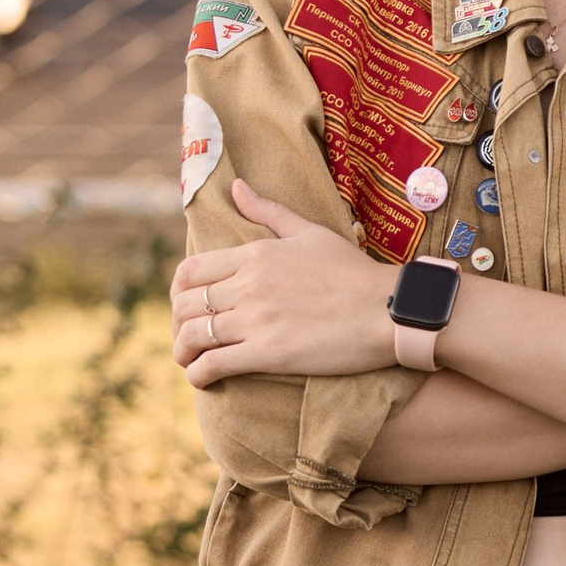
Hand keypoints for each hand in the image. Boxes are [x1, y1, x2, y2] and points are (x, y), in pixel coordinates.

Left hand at [173, 178, 391, 382]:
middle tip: (186, 337)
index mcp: (254, 255)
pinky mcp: (269, 353)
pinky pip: (215, 364)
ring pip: (193, 336)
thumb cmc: (354, 272)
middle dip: (177, 324)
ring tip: (189, 361)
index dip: (177, 292)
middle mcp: (248, 285)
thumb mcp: (309, 232)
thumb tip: (236, 186)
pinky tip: (202, 379)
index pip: (190, 272)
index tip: (184, 305)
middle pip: (186, 305)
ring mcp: (257, 320)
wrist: (389, 309)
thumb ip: (268, 211)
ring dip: (182, 352)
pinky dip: (199, 374)